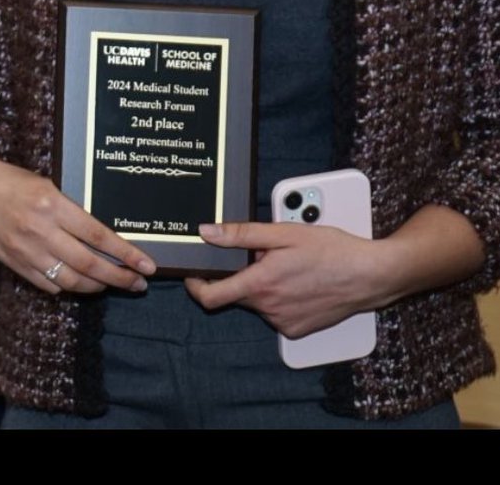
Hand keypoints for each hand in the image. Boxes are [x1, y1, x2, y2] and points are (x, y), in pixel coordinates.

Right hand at [0, 140, 154, 294]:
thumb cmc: (9, 180)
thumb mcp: (44, 185)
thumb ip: (68, 211)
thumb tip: (100, 235)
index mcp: (52, 204)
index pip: (98, 236)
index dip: (126, 254)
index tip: (147, 265)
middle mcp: (41, 230)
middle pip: (89, 264)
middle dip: (119, 277)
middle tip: (138, 283)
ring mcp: (26, 251)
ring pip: (71, 280)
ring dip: (96, 286)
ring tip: (112, 284)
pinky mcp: (14, 264)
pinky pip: (48, 285)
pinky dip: (67, 287)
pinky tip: (79, 282)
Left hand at [184, 221, 382, 337]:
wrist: (369, 275)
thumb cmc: (331, 250)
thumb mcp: (282, 232)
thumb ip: (241, 234)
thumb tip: (207, 232)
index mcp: (260, 284)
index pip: (210, 297)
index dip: (194, 286)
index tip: (193, 273)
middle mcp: (269, 309)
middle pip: (235, 295)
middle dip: (240, 274)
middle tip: (261, 254)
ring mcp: (284, 322)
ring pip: (257, 302)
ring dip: (261, 284)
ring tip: (286, 265)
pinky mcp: (297, 329)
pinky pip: (275, 312)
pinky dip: (278, 297)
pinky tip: (297, 281)